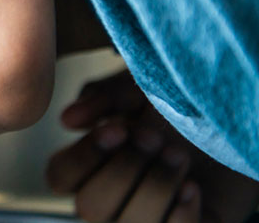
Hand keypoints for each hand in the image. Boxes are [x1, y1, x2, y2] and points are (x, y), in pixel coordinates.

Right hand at [46, 69, 258, 222]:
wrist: (237, 121)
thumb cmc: (183, 102)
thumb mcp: (141, 88)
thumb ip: (104, 97)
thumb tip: (68, 119)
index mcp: (93, 162)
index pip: (60, 177)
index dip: (83, 157)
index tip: (119, 128)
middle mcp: (112, 195)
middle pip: (89, 208)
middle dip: (125, 171)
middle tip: (156, 138)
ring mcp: (144, 218)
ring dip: (155, 188)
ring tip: (180, 156)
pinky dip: (180, 213)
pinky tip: (193, 188)